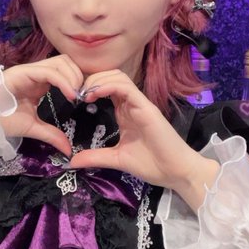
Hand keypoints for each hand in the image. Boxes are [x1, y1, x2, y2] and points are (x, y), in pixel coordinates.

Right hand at [0, 54, 82, 157]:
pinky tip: (70, 95)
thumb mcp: (31, 128)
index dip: (80, 81)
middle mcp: (36, 72)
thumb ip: (51, 135)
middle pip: (67, 61)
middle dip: (80, 75)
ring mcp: (30, 71)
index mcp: (40, 82)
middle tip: (84, 96)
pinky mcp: (23, 72)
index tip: (87, 99)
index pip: (66, 70)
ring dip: (74, 76)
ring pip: (61, 61)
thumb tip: (68, 150)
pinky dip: (64, 81)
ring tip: (76, 96)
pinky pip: (49, 71)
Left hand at [69, 69, 204, 190]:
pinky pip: (126, 88)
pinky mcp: (146, 107)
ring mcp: (140, 103)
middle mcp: (132, 103)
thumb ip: (95, 157)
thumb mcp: (117, 159)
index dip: (90, 86)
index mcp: (125, 111)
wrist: (176, 172)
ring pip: (118, 77)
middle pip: (111, 75)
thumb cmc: (152, 164)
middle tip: (75, 92)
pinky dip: (108, 86)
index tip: (74, 97)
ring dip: (98, 80)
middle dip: (91, 79)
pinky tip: (94, 94)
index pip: (107, 87)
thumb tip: (72, 161)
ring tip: (83, 93)